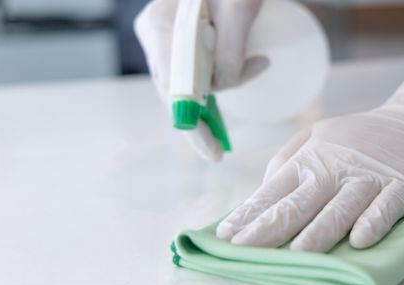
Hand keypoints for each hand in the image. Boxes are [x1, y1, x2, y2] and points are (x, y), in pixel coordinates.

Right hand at [134, 0, 263, 161]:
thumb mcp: (240, 6)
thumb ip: (231, 49)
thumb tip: (222, 88)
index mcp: (161, 25)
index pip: (172, 89)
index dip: (191, 125)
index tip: (211, 151)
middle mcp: (156, 34)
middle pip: (175, 91)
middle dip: (201, 119)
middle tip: (219, 150)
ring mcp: (165, 37)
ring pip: (185, 82)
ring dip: (215, 95)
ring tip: (247, 86)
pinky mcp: (179, 37)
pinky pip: (192, 69)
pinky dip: (215, 80)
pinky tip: (241, 78)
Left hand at [216, 57, 403, 251]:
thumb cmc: (359, 137)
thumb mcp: (317, 136)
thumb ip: (287, 160)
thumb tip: (261, 191)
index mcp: (310, 159)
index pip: (273, 191)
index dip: (249, 214)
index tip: (225, 236)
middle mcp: (334, 169)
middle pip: (298, 203)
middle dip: (269, 228)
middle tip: (244, 250)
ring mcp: (369, 178)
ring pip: (340, 208)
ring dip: (318, 232)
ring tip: (297, 254)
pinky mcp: (403, 186)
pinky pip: (386, 207)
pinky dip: (373, 222)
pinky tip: (360, 241)